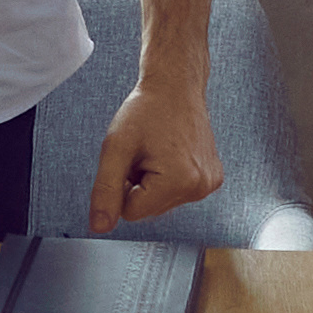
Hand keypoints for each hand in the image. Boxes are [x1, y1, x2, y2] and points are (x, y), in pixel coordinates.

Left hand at [90, 70, 224, 226]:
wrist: (176, 86)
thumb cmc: (147, 110)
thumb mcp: (116, 147)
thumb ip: (105, 190)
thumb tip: (99, 226)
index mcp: (180, 181)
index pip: (131, 213)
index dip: (122, 185)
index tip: (132, 158)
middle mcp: (200, 187)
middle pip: (148, 209)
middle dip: (138, 184)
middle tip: (144, 152)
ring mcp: (209, 184)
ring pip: (160, 203)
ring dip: (151, 181)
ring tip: (157, 150)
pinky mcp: (212, 179)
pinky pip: (176, 192)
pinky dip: (168, 177)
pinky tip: (171, 152)